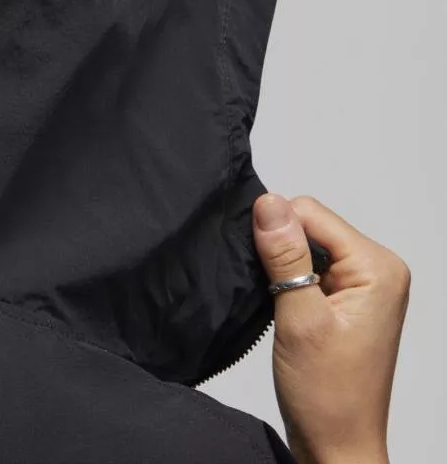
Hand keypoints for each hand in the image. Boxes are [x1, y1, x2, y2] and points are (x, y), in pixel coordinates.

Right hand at [252, 194, 409, 463]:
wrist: (336, 446)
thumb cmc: (326, 393)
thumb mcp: (300, 319)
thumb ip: (285, 256)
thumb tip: (267, 201)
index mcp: (377, 266)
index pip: (311, 213)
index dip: (277, 233)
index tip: (263, 270)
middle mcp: (376, 268)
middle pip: (309, 224)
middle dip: (280, 249)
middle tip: (272, 292)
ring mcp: (362, 283)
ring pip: (305, 243)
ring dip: (282, 266)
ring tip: (277, 302)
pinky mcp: (346, 297)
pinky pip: (308, 264)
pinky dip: (287, 279)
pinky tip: (282, 304)